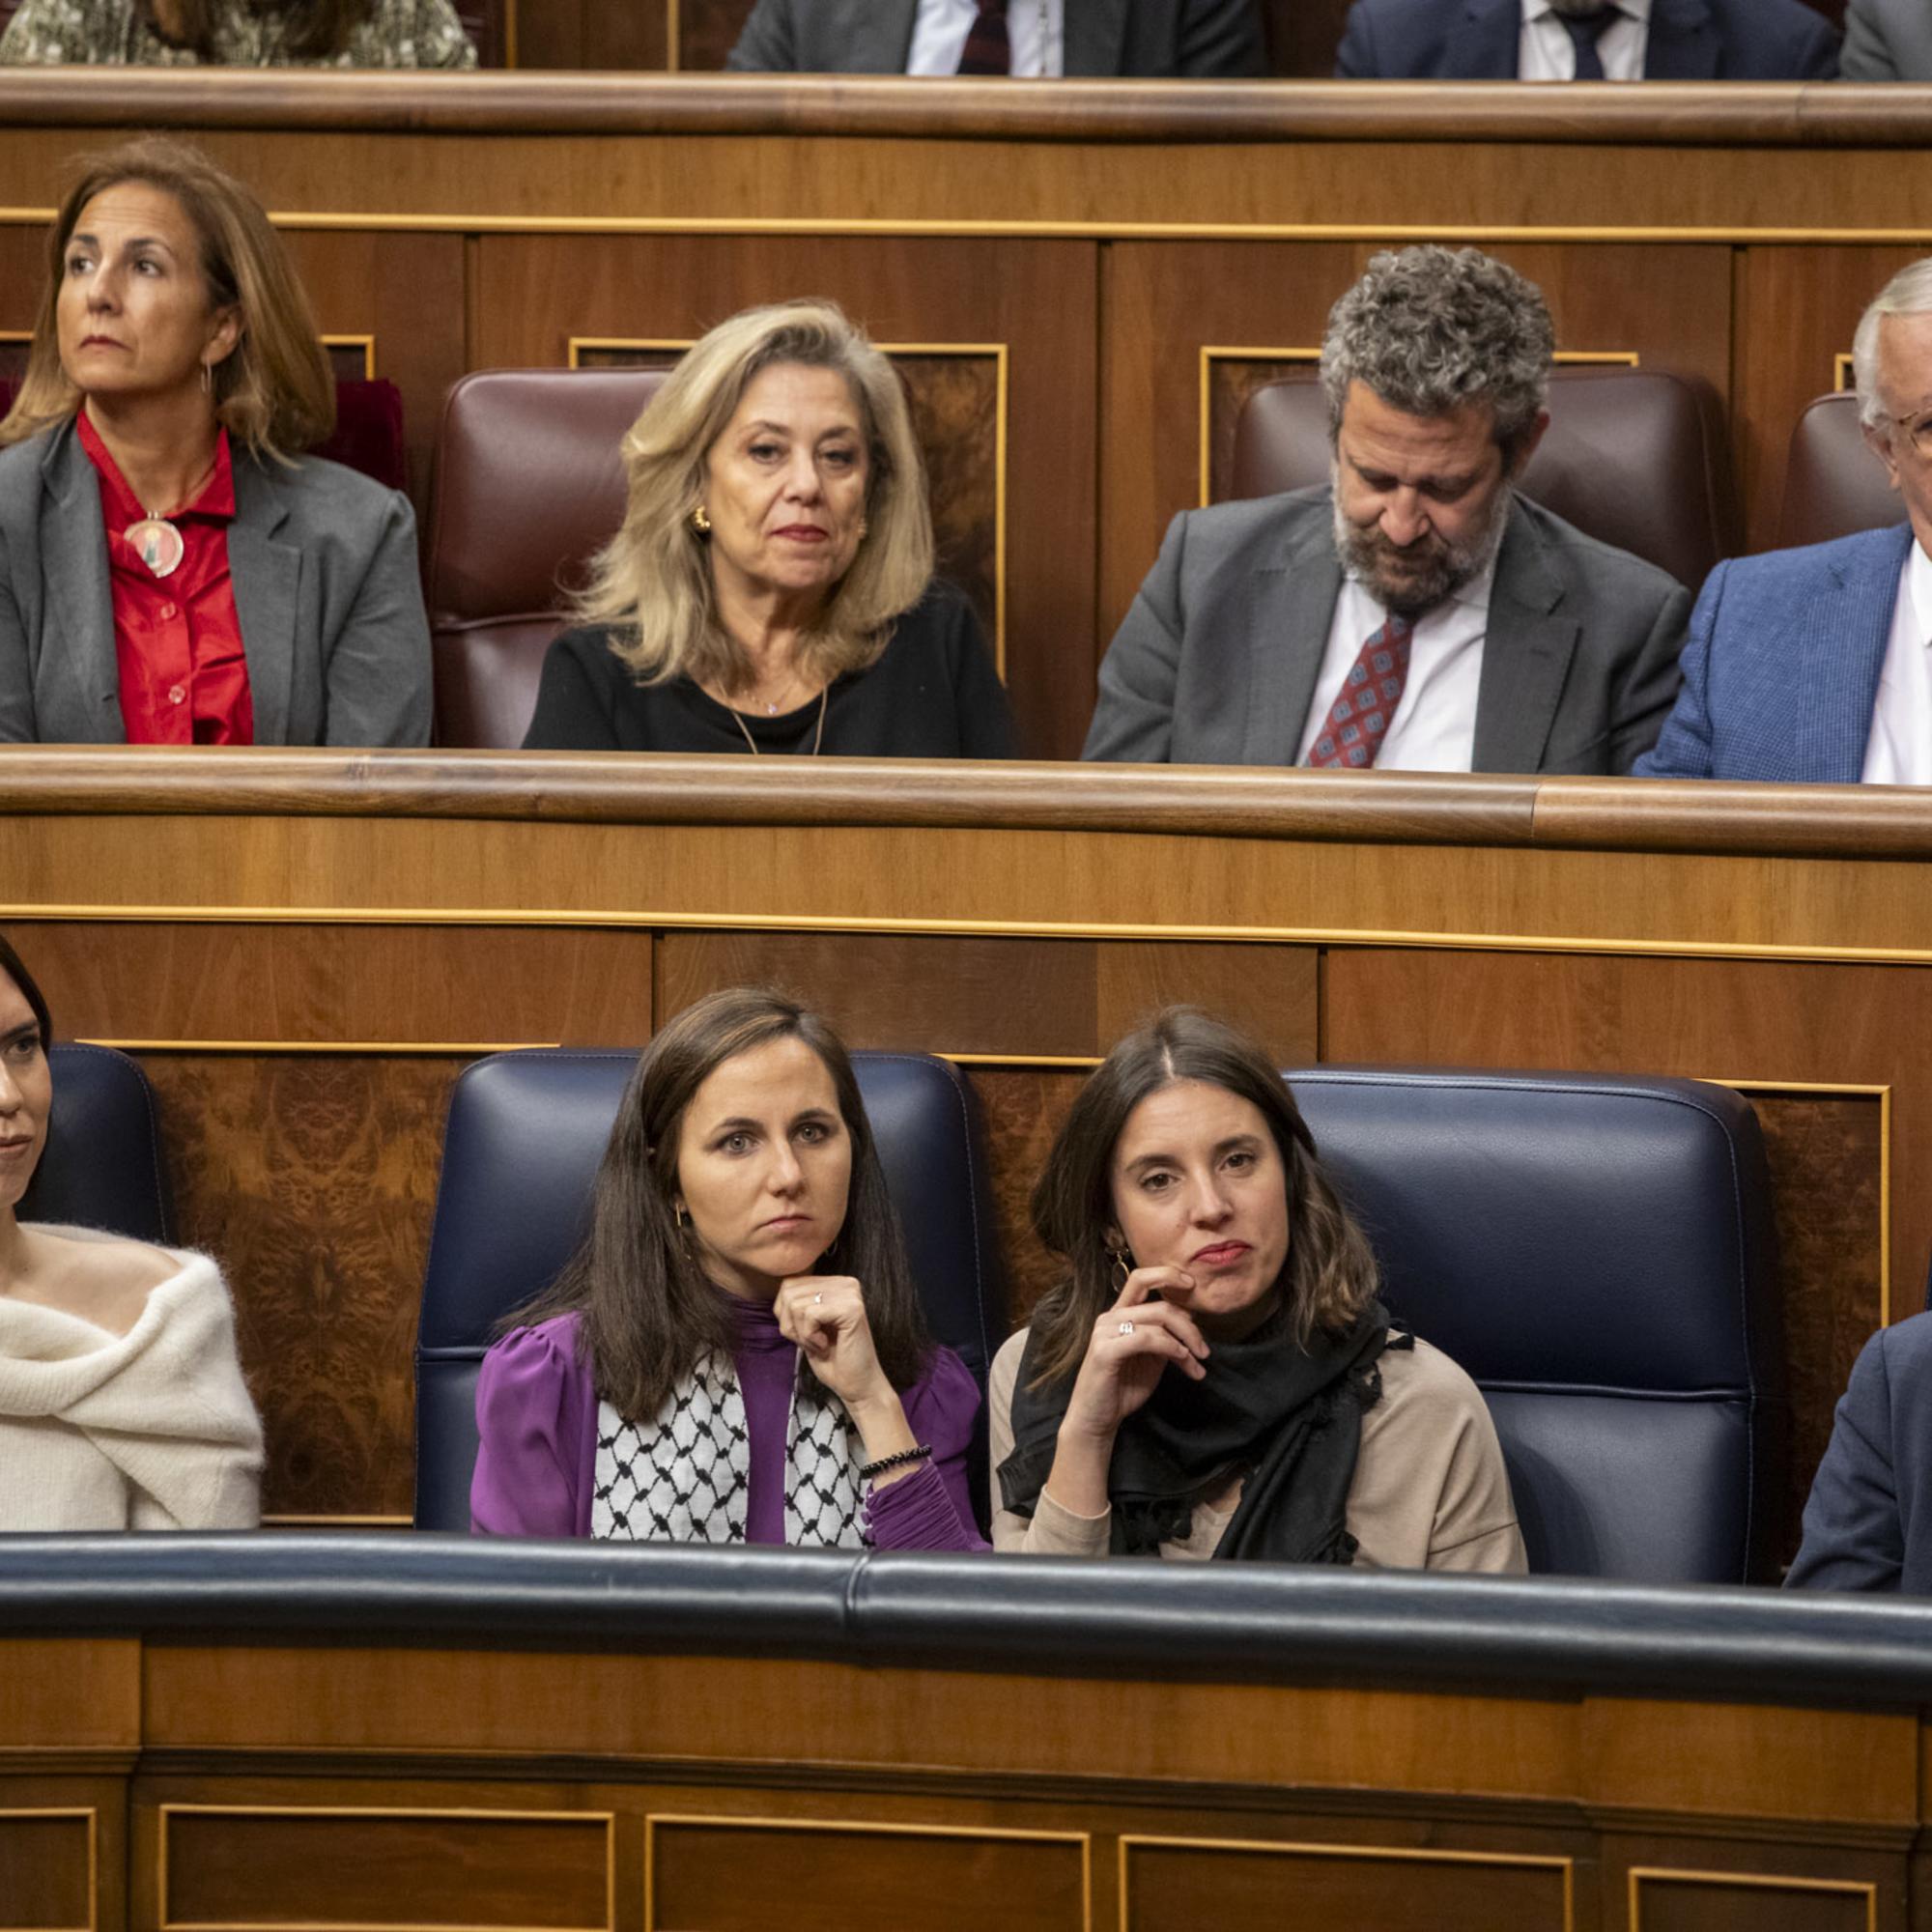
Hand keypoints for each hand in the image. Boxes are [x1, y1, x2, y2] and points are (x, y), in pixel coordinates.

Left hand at [775, 1274, 919, 1481]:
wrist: (857, 1385)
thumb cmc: (832, 1360)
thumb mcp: (806, 1326)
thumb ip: (795, 1305)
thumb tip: (779, 1293)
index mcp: (835, 1283)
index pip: (789, 1285)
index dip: (785, 1315)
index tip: (807, 1334)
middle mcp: (845, 1283)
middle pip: (789, 1292)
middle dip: (791, 1324)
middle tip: (813, 1342)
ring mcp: (850, 1294)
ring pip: (796, 1304)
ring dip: (802, 1333)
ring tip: (821, 1344)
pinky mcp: (852, 1308)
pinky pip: (809, 1315)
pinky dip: (810, 1337)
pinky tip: (826, 1345)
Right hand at [1061, 1265, 1209, 1441]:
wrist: (1097, 1419)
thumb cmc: (1123, 1389)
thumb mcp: (1152, 1358)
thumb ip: (1166, 1336)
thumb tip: (1190, 1316)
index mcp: (1119, 1314)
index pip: (1141, 1278)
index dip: (1168, 1275)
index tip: (1193, 1285)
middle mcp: (1110, 1317)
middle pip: (1159, 1304)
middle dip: (1189, 1325)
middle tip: (1204, 1349)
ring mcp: (1105, 1332)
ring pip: (1157, 1320)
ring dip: (1185, 1341)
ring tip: (1198, 1362)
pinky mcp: (1105, 1350)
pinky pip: (1147, 1338)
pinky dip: (1171, 1347)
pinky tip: (1183, 1360)